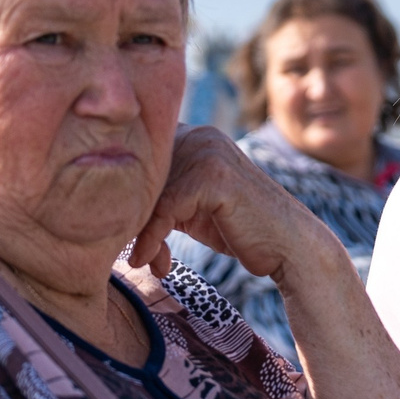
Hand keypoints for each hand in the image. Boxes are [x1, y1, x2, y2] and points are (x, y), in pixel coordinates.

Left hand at [136, 126, 341, 282]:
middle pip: (141, 175)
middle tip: (133, 253)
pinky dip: (152, 240)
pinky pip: (165, 209)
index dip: (127, 195)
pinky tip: (149, 263)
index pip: (141, 159)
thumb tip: (110, 206)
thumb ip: (163, 195)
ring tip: (142, 261)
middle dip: (133, 218)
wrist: (290, 247)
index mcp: (194, 136)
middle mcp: (200, 135)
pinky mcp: (214, 177)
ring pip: (149, 193)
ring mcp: (208, 153)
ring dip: (140, 234)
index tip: (118, 233)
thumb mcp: (193, 207)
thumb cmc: (240, 232)